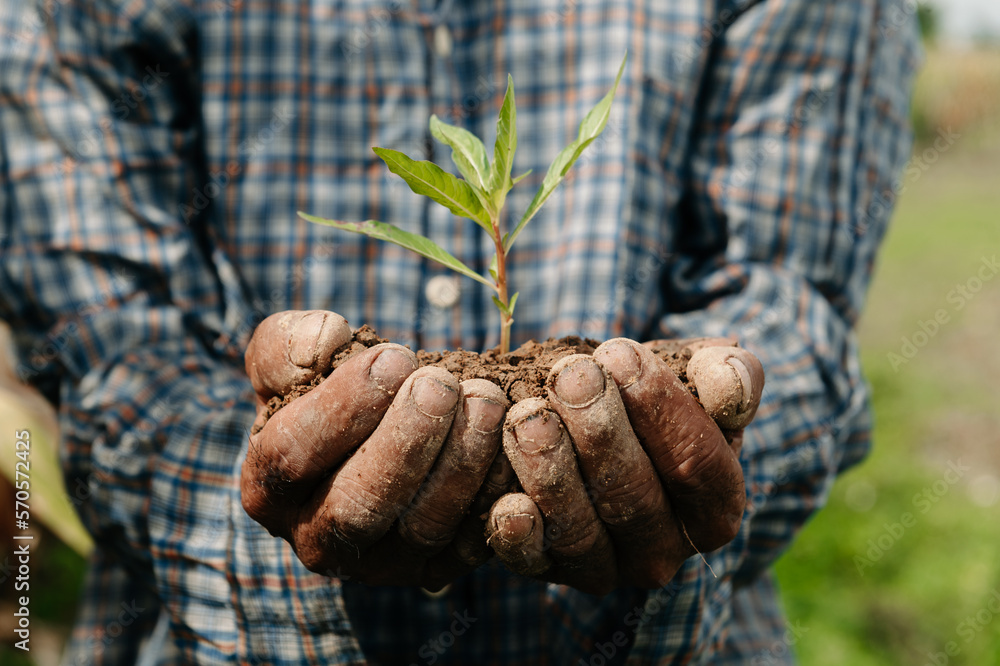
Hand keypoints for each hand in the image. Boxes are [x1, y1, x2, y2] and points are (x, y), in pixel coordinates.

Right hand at [240, 311, 512, 588]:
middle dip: (404, 442)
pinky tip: (514, 443)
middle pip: (356, 507)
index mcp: (269, 487)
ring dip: (460, 463)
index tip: (394, 357)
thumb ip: (287, 345)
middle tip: (442, 385)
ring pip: (422, 528)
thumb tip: (324, 339)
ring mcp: (380, 563)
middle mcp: (318, 539)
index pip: (291, 456)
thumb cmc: (328, 391)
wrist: (376, 432)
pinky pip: (471, 543)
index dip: (342, 406)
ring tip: (487, 400)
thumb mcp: (291, 361)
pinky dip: (497, 495)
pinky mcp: (436, 569)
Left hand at [485, 337, 762, 593]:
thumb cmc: (646, 390)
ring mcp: (604, 566)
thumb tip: (733, 392)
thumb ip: (726, 375)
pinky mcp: (546, 568)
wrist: (586, 412)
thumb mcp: (693, 373)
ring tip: (527, 416)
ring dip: (552, 472)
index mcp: (714, 507)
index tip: (620, 353)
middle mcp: (662, 551)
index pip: (699, 467)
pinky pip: (533, 564)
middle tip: (569, 376)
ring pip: (582, 533)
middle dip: (600, 432)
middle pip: (636, 500)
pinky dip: (519, 538)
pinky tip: (506, 504)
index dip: (661, 410)